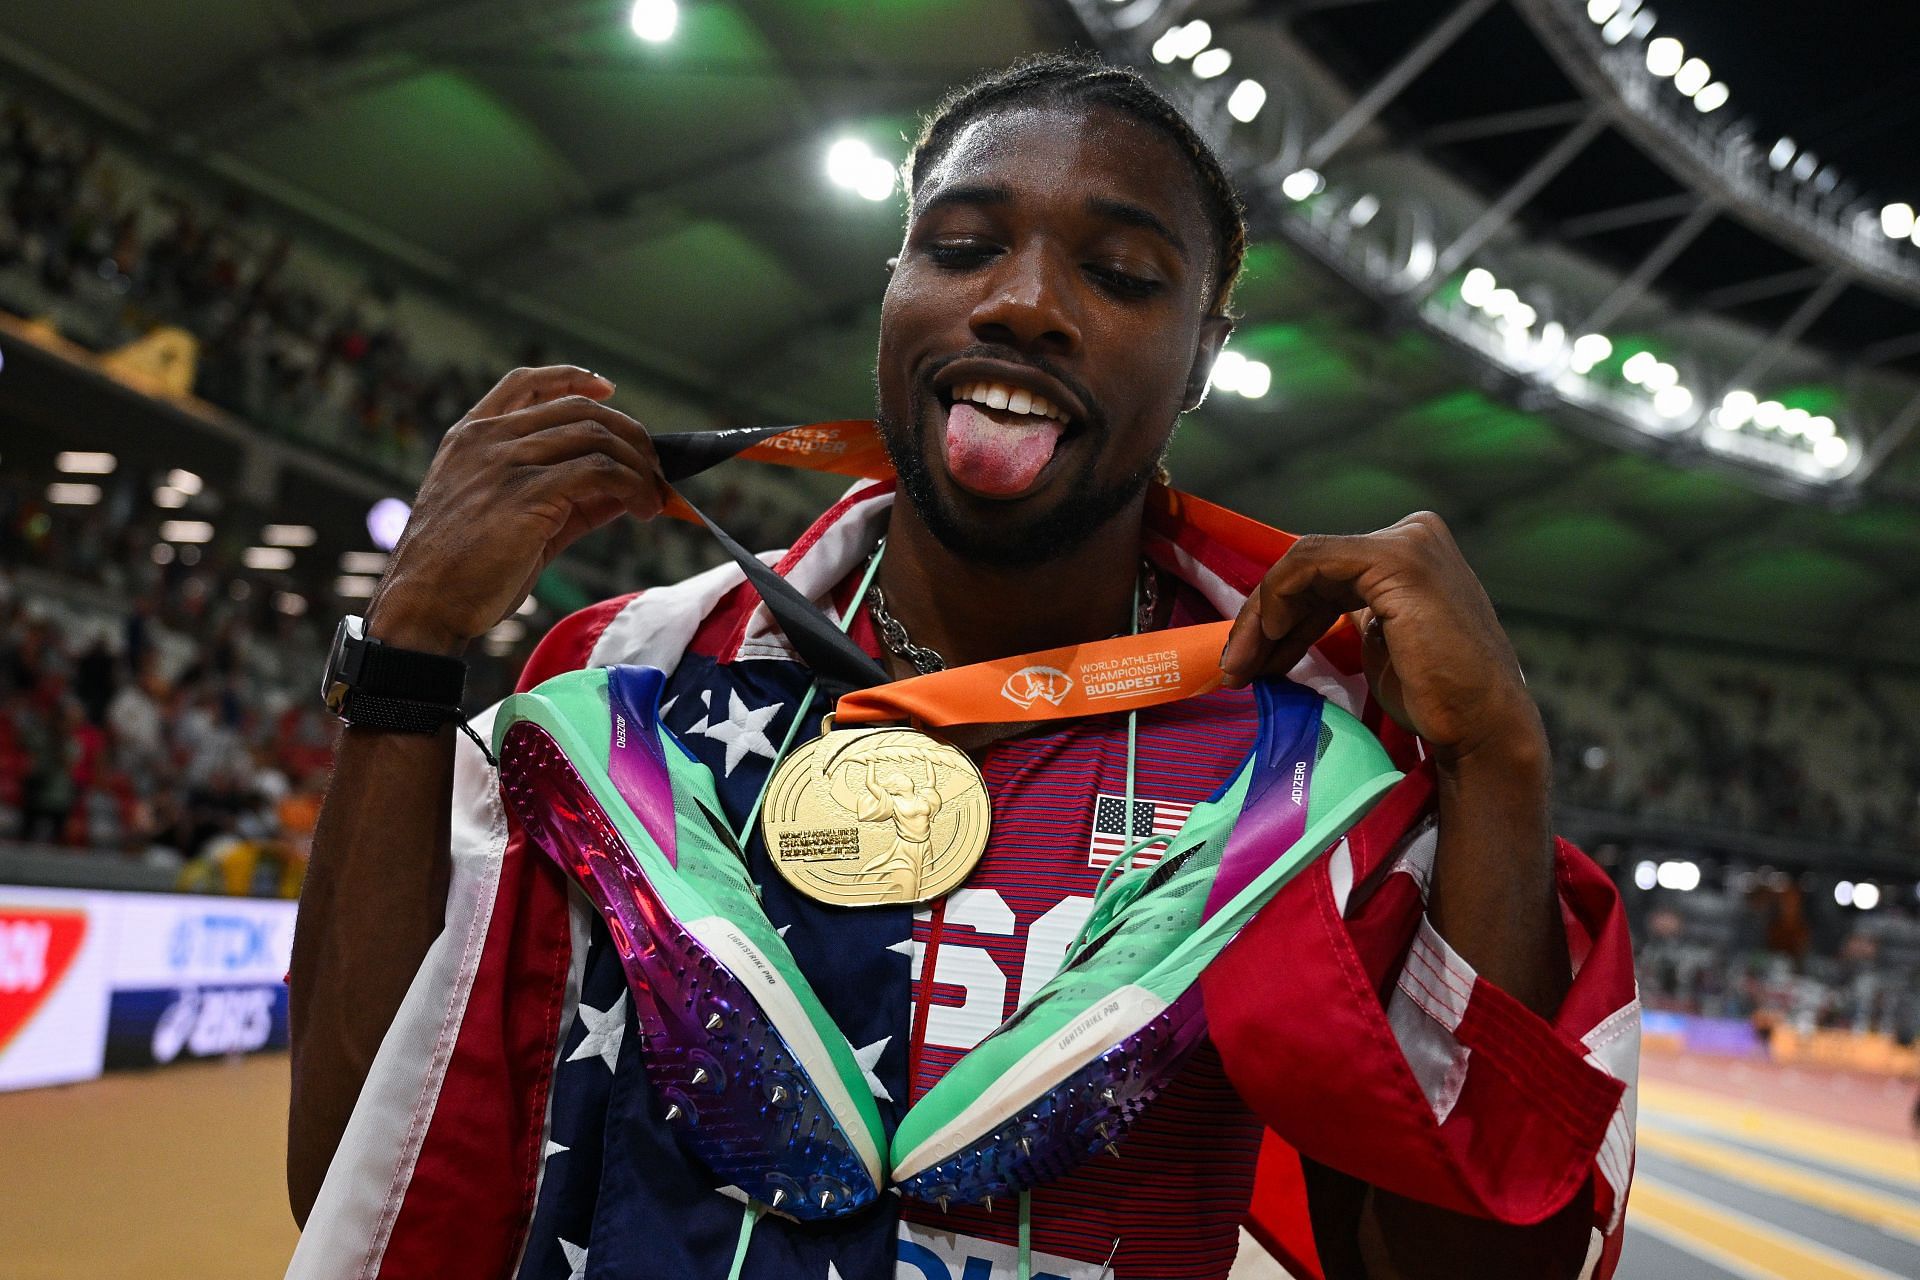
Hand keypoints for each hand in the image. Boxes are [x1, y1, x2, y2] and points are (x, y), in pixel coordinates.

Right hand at [366, 366, 666, 653]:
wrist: (424, 605)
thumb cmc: (462, 571)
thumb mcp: (506, 516)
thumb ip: (560, 494)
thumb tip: (622, 487)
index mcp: (470, 436)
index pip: (524, 382)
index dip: (571, 378)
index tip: (607, 388)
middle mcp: (486, 440)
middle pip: (577, 409)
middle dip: (627, 434)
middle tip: (654, 466)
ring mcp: (505, 463)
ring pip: (595, 437)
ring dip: (638, 466)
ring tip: (653, 497)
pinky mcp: (527, 495)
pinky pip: (599, 472)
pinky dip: (632, 487)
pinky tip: (642, 510)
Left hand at [1218, 512, 1544, 772]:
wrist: (1480, 726)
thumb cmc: (1434, 696)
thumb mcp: (1379, 639)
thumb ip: (1344, 612)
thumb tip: (1286, 618)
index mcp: (1410, 550)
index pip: (1326, 572)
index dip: (1281, 614)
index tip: (1251, 661)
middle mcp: (1413, 534)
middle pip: (1310, 566)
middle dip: (1265, 619)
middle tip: (1237, 669)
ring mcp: (1407, 542)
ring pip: (1302, 564)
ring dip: (1262, 618)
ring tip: (1242, 667)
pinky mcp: (1396, 560)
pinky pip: (1310, 566)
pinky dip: (1278, 603)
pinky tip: (1268, 644)